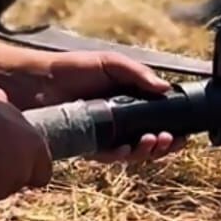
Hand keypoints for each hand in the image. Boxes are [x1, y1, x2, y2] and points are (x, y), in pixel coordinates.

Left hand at [20, 51, 180, 168]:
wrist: (37, 82)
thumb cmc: (72, 69)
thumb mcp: (110, 64)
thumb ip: (138, 74)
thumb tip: (166, 88)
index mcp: (127, 102)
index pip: (155, 121)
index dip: (171, 129)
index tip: (184, 134)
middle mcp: (118, 122)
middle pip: (147, 141)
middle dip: (163, 145)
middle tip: (170, 140)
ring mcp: (103, 136)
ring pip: (131, 153)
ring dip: (146, 152)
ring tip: (153, 142)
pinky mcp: (86, 146)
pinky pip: (107, 157)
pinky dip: (121, 155)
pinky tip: (127, 149)